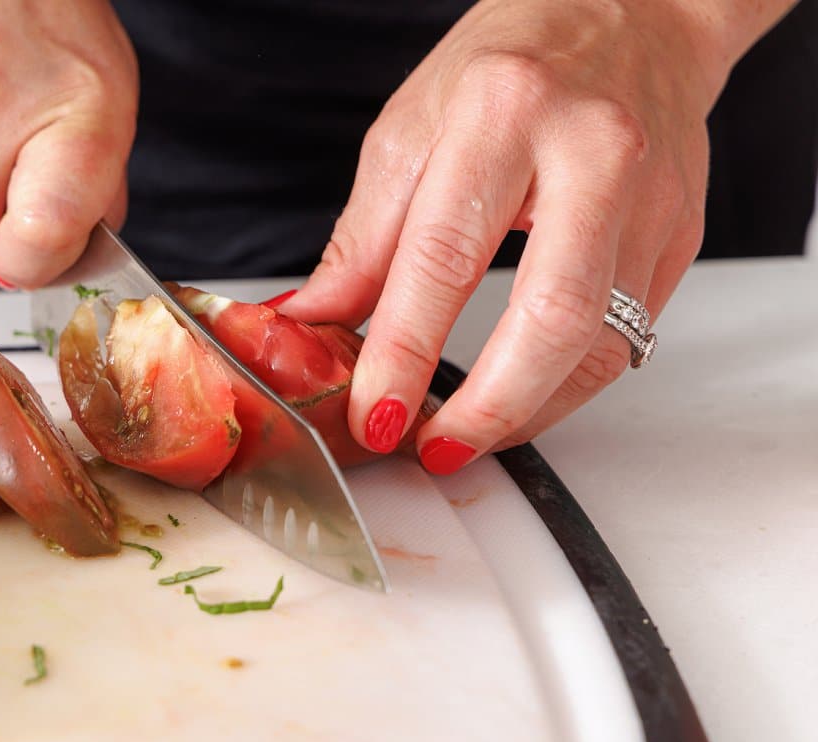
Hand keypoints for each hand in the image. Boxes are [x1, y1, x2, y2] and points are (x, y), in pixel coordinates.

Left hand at [278, 0, 789, 471]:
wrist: (629, 14)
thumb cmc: (508, 64)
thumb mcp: (409, 132)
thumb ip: (364, 239)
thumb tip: (311, 323)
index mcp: (505, 112)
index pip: (445, 256)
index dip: (405, 352)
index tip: (375, 413)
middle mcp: (593, 151)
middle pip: (552, 317)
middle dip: (489, 408)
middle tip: (434, 448)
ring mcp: (651, 196)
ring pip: (602, 344)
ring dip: (529, 412)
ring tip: (469, 437)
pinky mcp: (680, 232)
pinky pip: (628, 336)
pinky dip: (565, 383)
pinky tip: (522, 395)